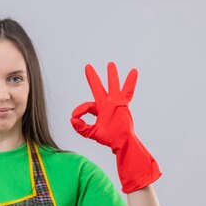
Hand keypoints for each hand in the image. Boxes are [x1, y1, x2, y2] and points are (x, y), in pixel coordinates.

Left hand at [71, 62, 160, 192]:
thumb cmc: (108, 138)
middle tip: (87, 66)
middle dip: (93, 78)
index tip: (75, 116)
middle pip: (98, 88)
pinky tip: (133, 71)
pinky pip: (128, 91)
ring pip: (113, 85)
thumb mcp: (91, 133)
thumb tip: (72, 119)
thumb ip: (81, 127)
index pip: (87, 106)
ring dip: (112, 75)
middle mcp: (106, 104)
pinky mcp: (123, 103)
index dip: (80, 110)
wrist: (121, 141)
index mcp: (98, 110)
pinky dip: (131, 82)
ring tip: (110, 64)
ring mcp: (115, 102)